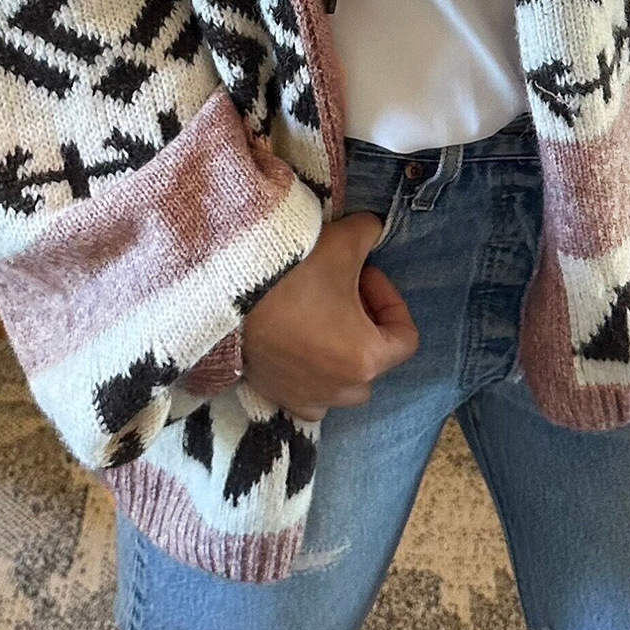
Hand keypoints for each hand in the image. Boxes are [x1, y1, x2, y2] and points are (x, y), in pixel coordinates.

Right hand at [242, 211, 418, 421]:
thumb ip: (370, 234)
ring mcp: (307, 399)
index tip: (364, 274)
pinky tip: (296, 339)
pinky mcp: (277, 397)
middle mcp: (341, 389)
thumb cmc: (292, 273)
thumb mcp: (344, 242)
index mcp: (366, 358)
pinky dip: (312, 374)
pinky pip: (310, 395)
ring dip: (342, 350)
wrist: (225, 293)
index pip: (404, 337)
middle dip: (367, 323)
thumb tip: (374, 230)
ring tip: (320, 312)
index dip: (390, 298)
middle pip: (376, 360)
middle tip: (344, 288)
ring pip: (344, 381)